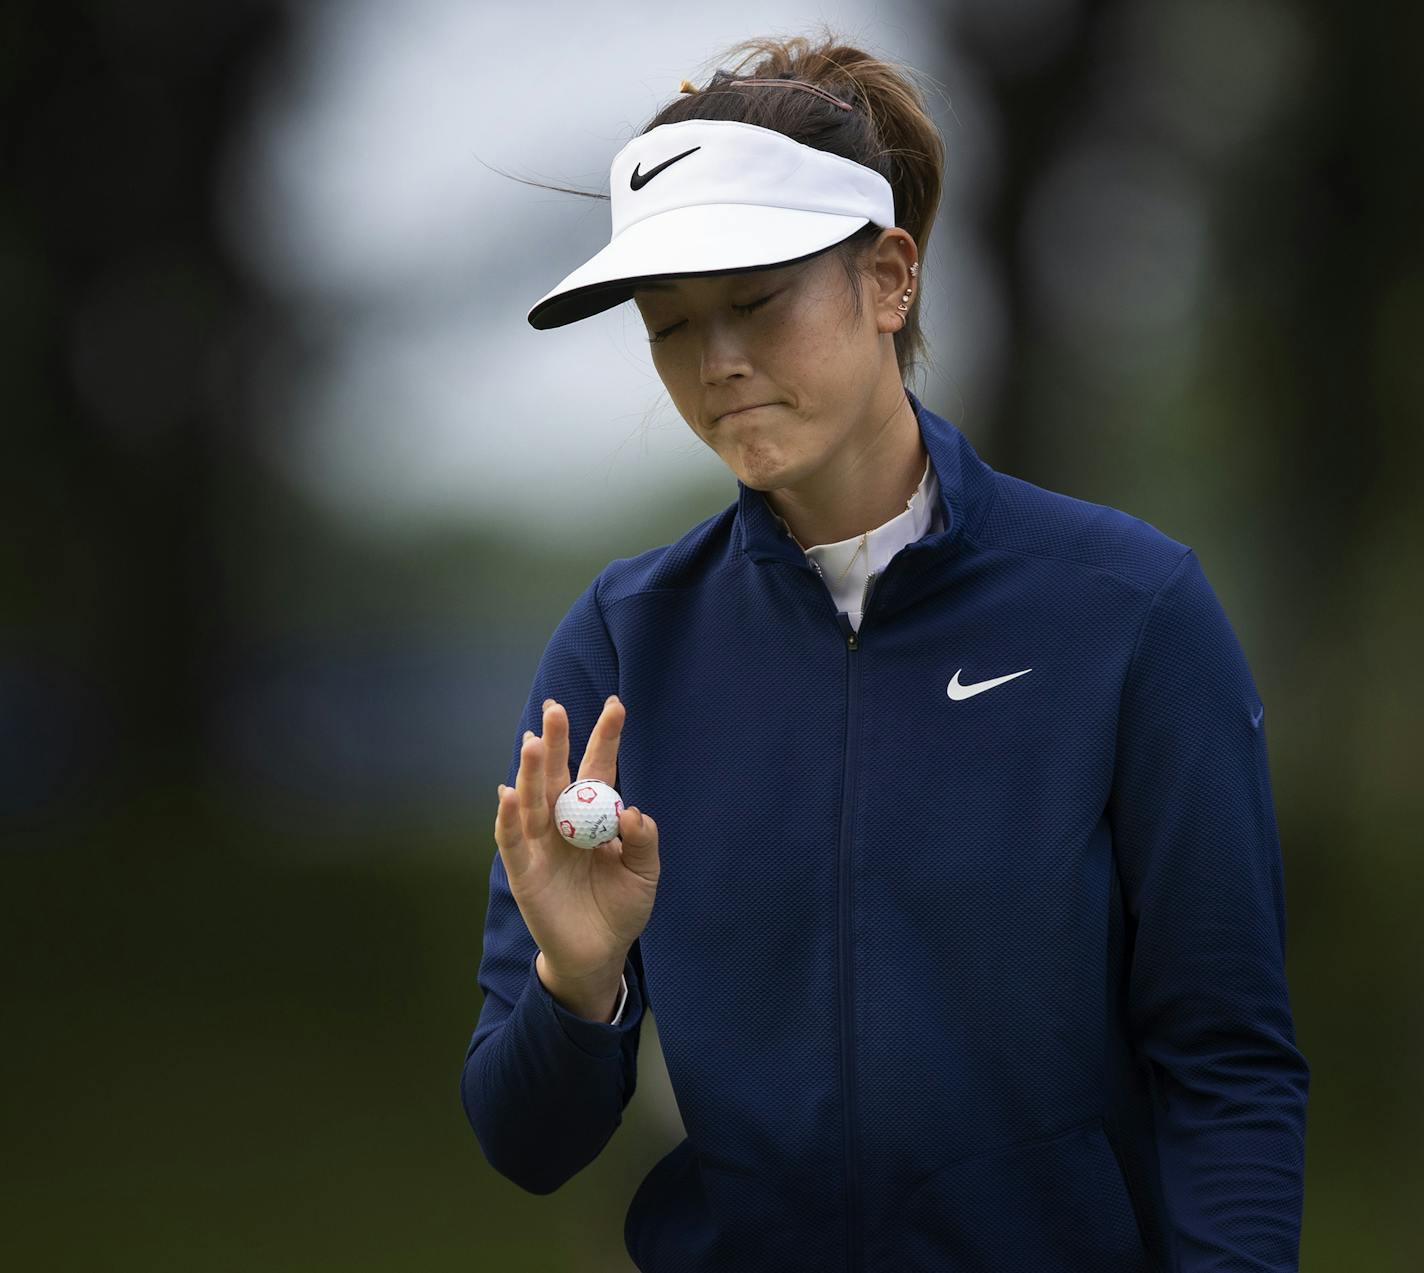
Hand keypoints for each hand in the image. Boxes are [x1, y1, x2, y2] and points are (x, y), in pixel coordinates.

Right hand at [493, 695, 659, 985]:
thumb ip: (643, 842)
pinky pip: (513, 841)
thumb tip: (632, 811)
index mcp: (595, 817)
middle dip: (557, 741)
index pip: (598, 770)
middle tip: (555, 707)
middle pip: (557, 775)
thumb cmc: (621, 909)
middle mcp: (563, 823)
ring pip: (532, 800)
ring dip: (531, 772)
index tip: (616, 704)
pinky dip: (508, 818)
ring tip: (533, 742)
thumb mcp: (644, 875)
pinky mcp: (524, 871)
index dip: (604, 738)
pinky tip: (507, 793)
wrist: (598, 954)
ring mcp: (541, 845)